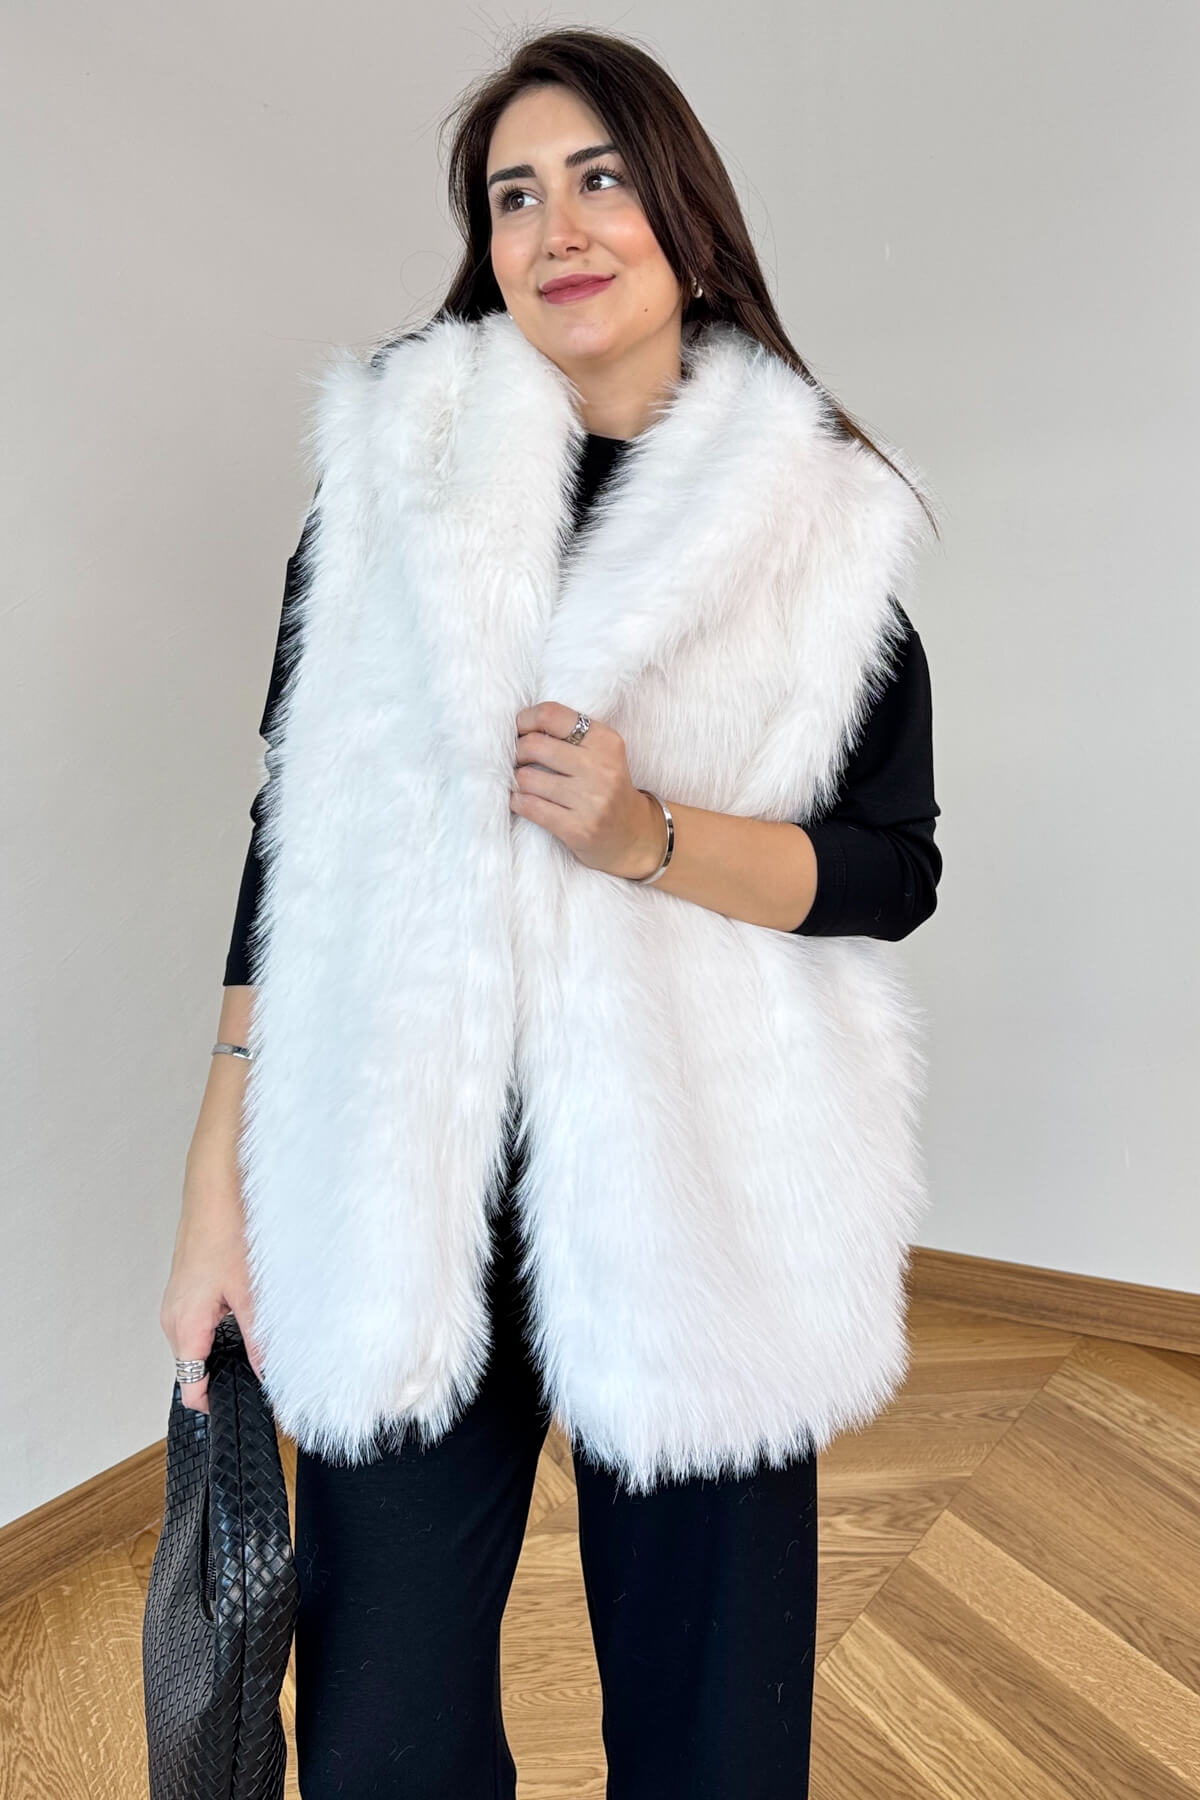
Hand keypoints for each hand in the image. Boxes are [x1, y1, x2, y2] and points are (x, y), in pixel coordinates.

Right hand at [160, 1168, 266, 1414]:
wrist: (214, 1186)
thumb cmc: (225, 1228)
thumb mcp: (250, 1292)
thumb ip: (258, 1339)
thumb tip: (268, 1373)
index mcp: (183, 1325)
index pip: (190, 1387)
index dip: (216, 1403)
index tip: (245, 1407)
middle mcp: (173, 1317)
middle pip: (194, 1367)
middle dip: (225, 1375)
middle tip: (262, 1375)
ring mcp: (177, 1301)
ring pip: (198, 1343)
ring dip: (224, 1348)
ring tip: (258, 1340)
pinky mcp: (186, 1287)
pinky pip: (199, 1322)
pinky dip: (220, 1326)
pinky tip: (246, 1312)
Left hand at [511, 701, 665, 878]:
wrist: (633, 835)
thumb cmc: (606, 787)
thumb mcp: (601, 752)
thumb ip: (569, 735)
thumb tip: (519, 727)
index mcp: (606, 741)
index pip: (552, 715)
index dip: (526, 720)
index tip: (520, 731)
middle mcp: (601, 768)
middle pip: (534, 746)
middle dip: (517, 752)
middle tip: (519, 760)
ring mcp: (591, 800)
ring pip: (526, 778)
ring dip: (517, 781)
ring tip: (524, 783)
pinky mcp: (578, 828)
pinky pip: (529, 807)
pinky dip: (517, 802)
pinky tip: (522, 802)